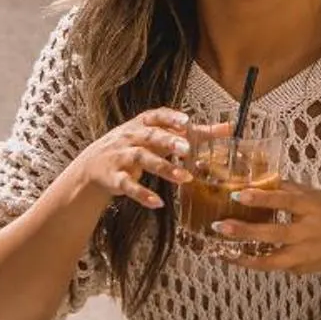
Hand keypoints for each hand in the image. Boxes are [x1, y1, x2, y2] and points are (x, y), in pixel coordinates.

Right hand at [63, 109, 192, 212]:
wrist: (92, 166)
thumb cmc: (133, 146)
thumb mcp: (157, 136)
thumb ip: (192, 134)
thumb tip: (228, 128)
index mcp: (142, 124)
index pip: (156, 116)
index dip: (171, 118)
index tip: (187, 121)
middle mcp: (131, 138)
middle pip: (151, 136)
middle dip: (168, 141)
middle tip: (187, 148)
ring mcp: (122, 157)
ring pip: (143, 160)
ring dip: (163, 168)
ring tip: (185, 179)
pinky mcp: (115, 179)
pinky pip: (129, 186)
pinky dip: (142, 195)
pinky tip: (158, 203)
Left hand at [216, 179, 320, 319]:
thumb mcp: (313, 195)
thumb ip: (287, 188)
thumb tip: (254, 175)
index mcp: (312, 207)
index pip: (286, 201)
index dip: (262, 198)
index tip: (238, 194)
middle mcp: (308, 233)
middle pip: (275, 233)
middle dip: (246, 231)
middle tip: (220, 225)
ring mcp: (303, 254)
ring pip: (271, 260)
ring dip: (244, 256)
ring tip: (220, 250)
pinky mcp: (297, 269)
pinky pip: (271, 267)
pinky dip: (250, 263)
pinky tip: (231, 257)